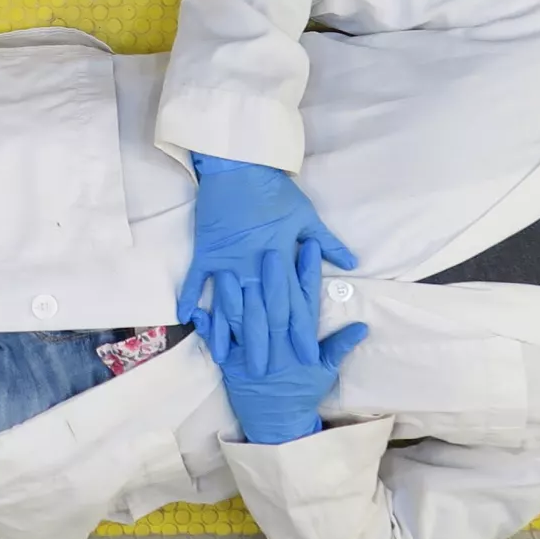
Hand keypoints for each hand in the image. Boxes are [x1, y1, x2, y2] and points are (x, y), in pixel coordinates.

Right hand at [182, 153, 356, 345]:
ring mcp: (227, 261)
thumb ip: (327, 243)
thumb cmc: (275, 189)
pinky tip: (187, 319)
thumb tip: (352, 262)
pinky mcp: (206, 252)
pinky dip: (190, 299)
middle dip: (263, 344)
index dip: (299, 332)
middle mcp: (254, 267)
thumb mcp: (307, 216)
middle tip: (263, 372)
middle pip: (260, 313)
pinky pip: (195, 281)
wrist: (238, 165)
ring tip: (229, 358)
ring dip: (229, 332)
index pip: (294, 304)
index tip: (305, 357)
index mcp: (281, 260)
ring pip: (228, 304)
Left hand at [213, 242, 368, 444]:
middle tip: (274, 247)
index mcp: (300, 341)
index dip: (308, 274)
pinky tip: (198, 309)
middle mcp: (277, 344)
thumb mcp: (325, 370)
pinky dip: (208, 327)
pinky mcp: (232, 361)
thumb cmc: (302, 390)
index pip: (306, 302)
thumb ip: (339, 345)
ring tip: (233, 269)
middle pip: (274, 306)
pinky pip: (218, 341)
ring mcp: (252, 352)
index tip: (310, 248)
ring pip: (244, 320)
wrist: (278, 421)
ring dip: (237, 297)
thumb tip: (363, 326)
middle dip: (274, 278)